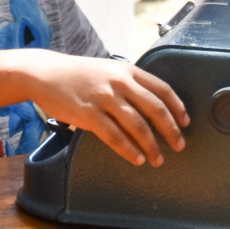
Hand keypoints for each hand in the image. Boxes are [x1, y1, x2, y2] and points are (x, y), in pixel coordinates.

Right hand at [25, 53, 189, 166]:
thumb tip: (149, 103)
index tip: (185, 122)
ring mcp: (104, 98)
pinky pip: (115, 137)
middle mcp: (119, 82)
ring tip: (157, 158)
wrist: (44, 73)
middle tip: (179, 145)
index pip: (162, 89)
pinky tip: (136, 158)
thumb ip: (127, 82)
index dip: (178, 108)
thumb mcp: (107, 69)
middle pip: (156, 109)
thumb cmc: (75, 73)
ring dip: (152, 146)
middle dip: (171, 131)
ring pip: (138, 126)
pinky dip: (129, 150)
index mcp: (127, 70)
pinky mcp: (89, 114)